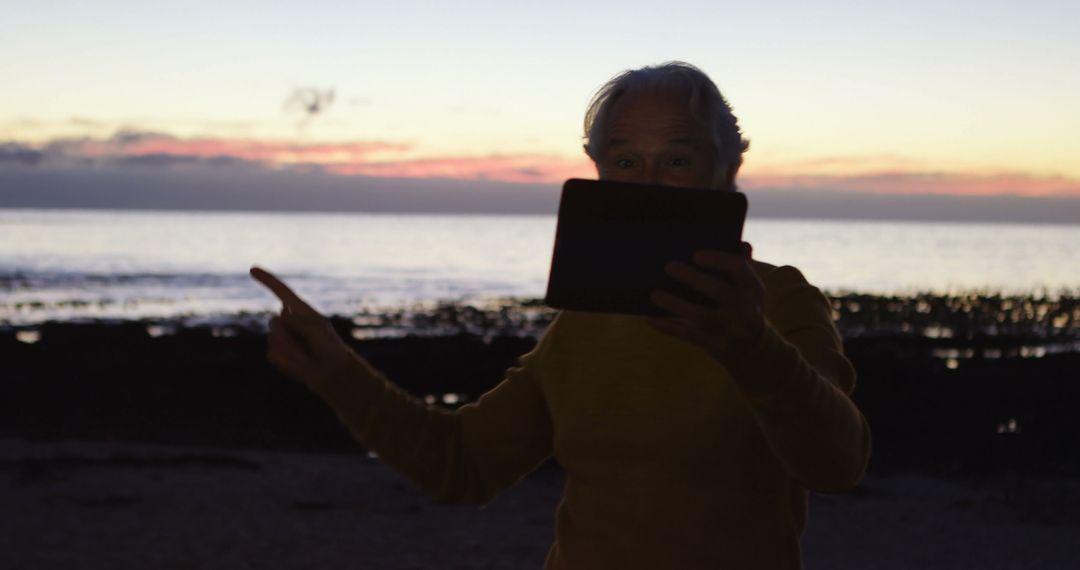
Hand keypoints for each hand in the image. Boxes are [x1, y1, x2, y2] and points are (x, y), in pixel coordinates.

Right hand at [250, 266, 354, 389]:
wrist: (331, 372)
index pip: (281, 291)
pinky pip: (274, 355)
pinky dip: (288, 361)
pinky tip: (301, 363)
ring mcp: (280, 337)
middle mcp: (287, 321)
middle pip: (274, 322)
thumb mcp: (318, 330)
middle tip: (309, 345)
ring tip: (307, 356)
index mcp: (299, 310)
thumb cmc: (329, 348)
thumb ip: (299, 321)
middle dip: (289, 336)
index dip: (267, 280)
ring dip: (292, 350)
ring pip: (274, 340)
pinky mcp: (276, 353)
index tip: (252, 269)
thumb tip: (280, 313)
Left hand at [647, 242, 765, 366]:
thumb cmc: (742, 306)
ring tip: (654, 293)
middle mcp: (745, 309)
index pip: (738, 268)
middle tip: (669, 266)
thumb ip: (743, 265)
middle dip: (693, 278)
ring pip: (701, 316)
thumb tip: (740, 242)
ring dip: (675, 304)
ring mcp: (731, 330)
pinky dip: (668, 327)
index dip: (717, 260)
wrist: (752, 348)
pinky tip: (650, 318)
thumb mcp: (748, 288)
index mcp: (753, 289)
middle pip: (718, 290)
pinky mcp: (716, 346)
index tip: (695, 255)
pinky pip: (689, 336)